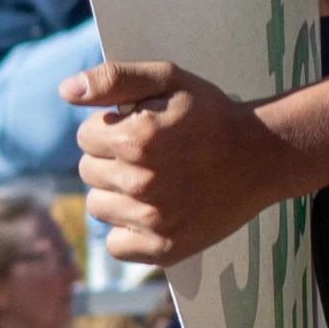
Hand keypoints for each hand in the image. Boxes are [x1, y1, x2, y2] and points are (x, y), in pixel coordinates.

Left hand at [68, 59, 300, 264]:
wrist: (263, 155)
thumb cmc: (211, 115)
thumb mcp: (168, 80)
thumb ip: (113, 79)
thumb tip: (65, 90)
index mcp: (136, 141)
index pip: (85, 136)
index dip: (111, 127)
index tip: (141, 128)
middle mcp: (142, 183)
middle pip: (88, 171)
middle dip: (112, 159)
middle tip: (153, 155)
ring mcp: (154, 220)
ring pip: (98, 207)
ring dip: (117, 193)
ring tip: (155, 181)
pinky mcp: (165, 248)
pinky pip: (116, 245)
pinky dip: (128, 231)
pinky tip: (154, 211)